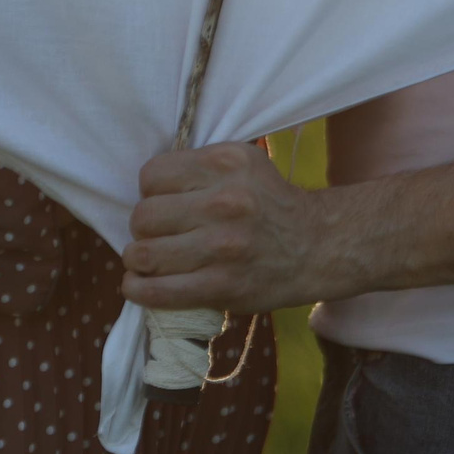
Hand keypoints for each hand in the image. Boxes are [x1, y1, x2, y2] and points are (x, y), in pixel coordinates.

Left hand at [120, 140, 328, 313]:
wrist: (317, 246)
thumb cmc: (269, 201)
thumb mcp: (243, 162)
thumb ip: (198, 166)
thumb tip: (144, 188)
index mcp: (226, 164)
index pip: (151, 176)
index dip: (150, 191)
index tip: (164, 202)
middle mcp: (225, 202)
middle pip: (143, 216)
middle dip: (142, 227)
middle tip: (157, 233)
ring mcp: (223, 248)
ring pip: (145, 254)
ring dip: (138, 258)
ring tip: (147, 259)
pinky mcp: (222, 287)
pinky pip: (160, 291)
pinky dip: (138, 289)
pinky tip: (137, 285)